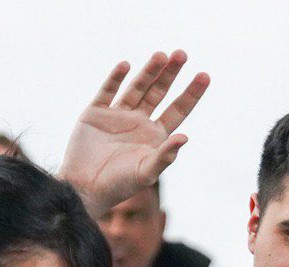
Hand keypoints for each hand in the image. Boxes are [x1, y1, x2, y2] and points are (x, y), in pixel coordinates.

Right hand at [61, 50, 209, 216]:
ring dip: (149, 71)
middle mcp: (139, 122)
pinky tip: (126, 65)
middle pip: (159, 92)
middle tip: (182, 54)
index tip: (204, 75)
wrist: (84, 189)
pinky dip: (115, 78)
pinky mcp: (96, 113)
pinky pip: (108, 91)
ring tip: (161, 55)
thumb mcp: (146, 173)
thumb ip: (165, 156)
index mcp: (155, 136)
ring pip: (137, 87)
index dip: (191, 93)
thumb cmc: (118, 186)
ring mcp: (117, 115)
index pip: (178, 109)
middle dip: (170, 73)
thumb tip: (186, 137)